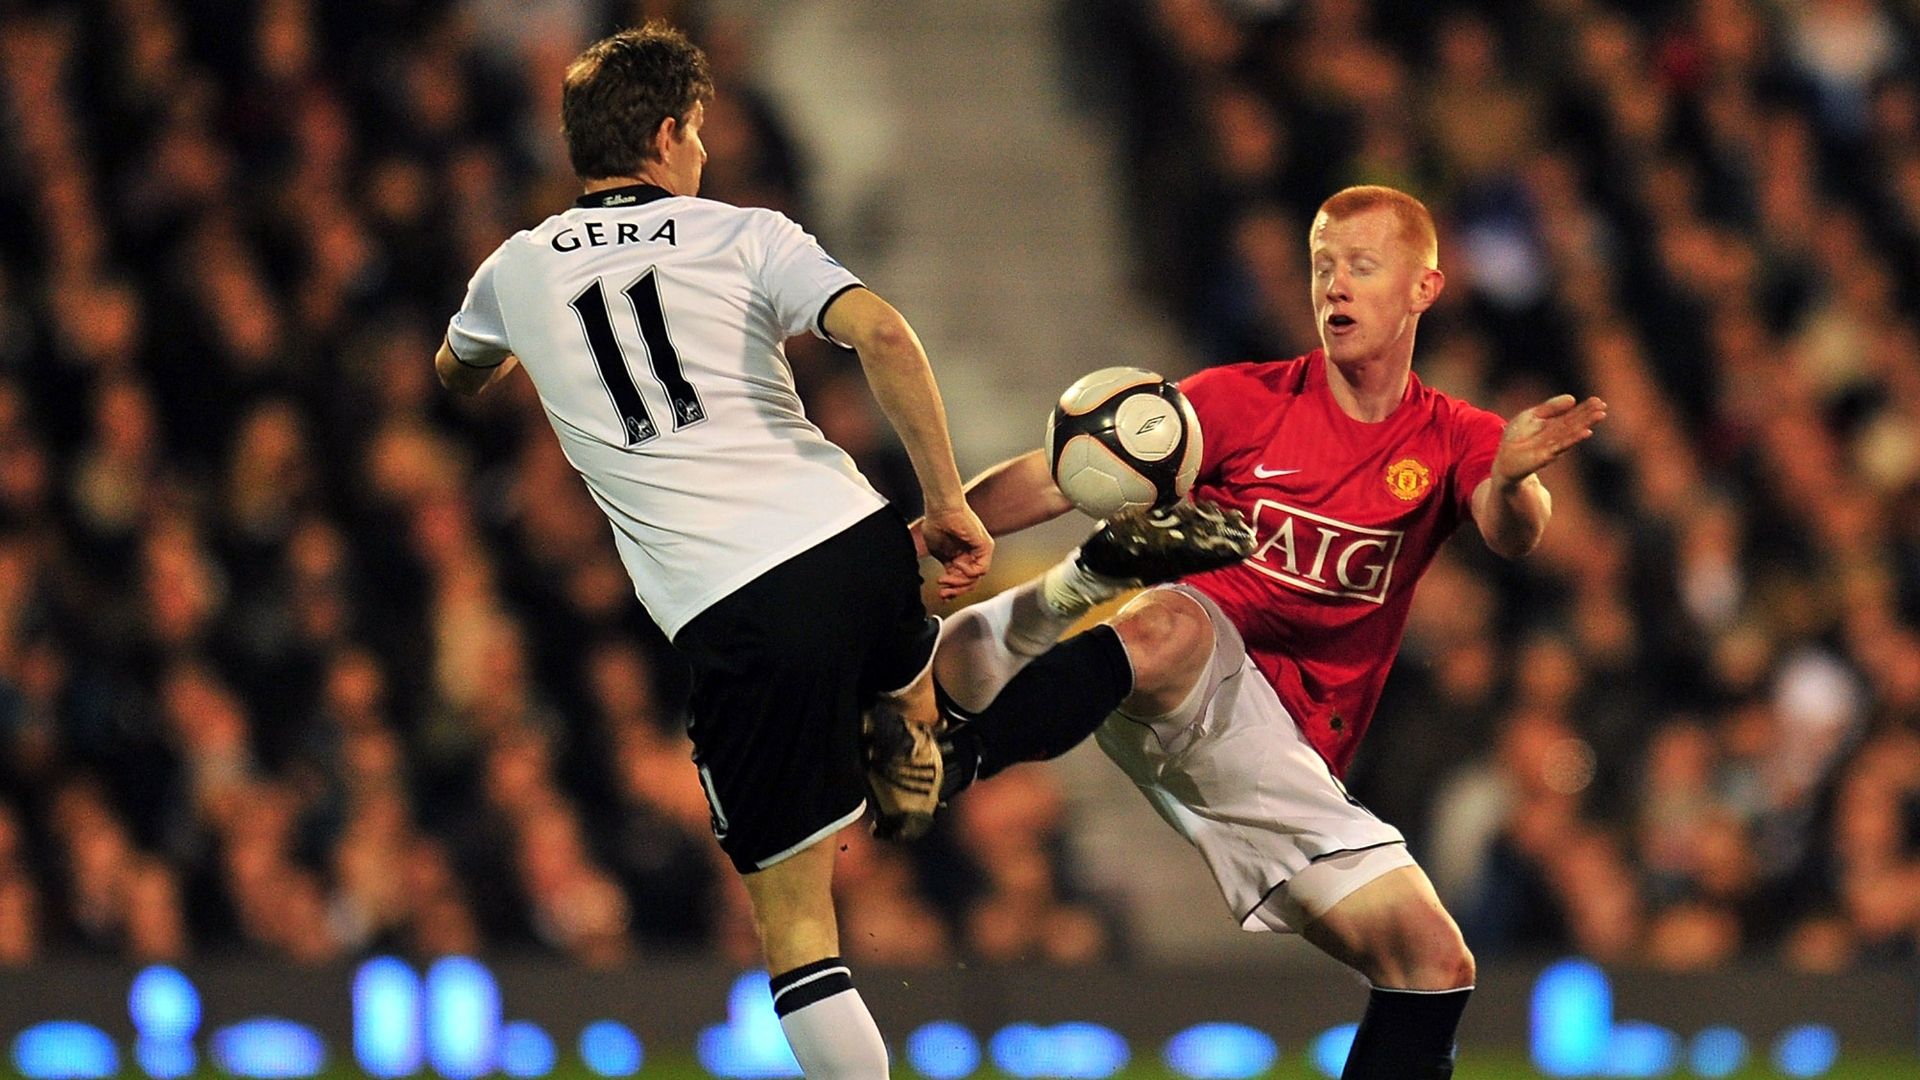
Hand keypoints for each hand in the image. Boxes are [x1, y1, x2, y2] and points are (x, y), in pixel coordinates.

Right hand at [920, 503, 993, 598]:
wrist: (941, 509)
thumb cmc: (937, 523)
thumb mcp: (938, 553)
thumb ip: (946, 568)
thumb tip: (945, 583)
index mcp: (962, 556)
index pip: (962, 580)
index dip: (952, 590)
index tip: (941, 595)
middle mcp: (972, 555)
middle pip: (970, 583)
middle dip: (955, 590)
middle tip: (943, 593)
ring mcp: (980, 551)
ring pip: (975, 579)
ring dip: (958, 583)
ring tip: (945, 580)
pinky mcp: (985, 547)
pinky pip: (981, 569)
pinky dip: (968, 573)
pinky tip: (957, 567)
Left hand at [1493, 394, 1607, 488]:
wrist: (1504, 460)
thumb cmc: (1517, 438)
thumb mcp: (1531, 416)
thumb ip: (1550, 408)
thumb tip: (1573, 398)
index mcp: (1553, 426)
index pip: (1572, 416)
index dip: (1585, 408)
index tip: (1598, 400)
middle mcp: (1556, 436)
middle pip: (1575, 423)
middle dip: (1589, 415)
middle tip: (1603, 406)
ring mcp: (1553, 446)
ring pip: (1572, 433)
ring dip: (1586, 424)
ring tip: (1600, 416)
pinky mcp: (1546, 456)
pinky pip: (1562, 445)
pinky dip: (1574, 438)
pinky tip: (1586, 432)